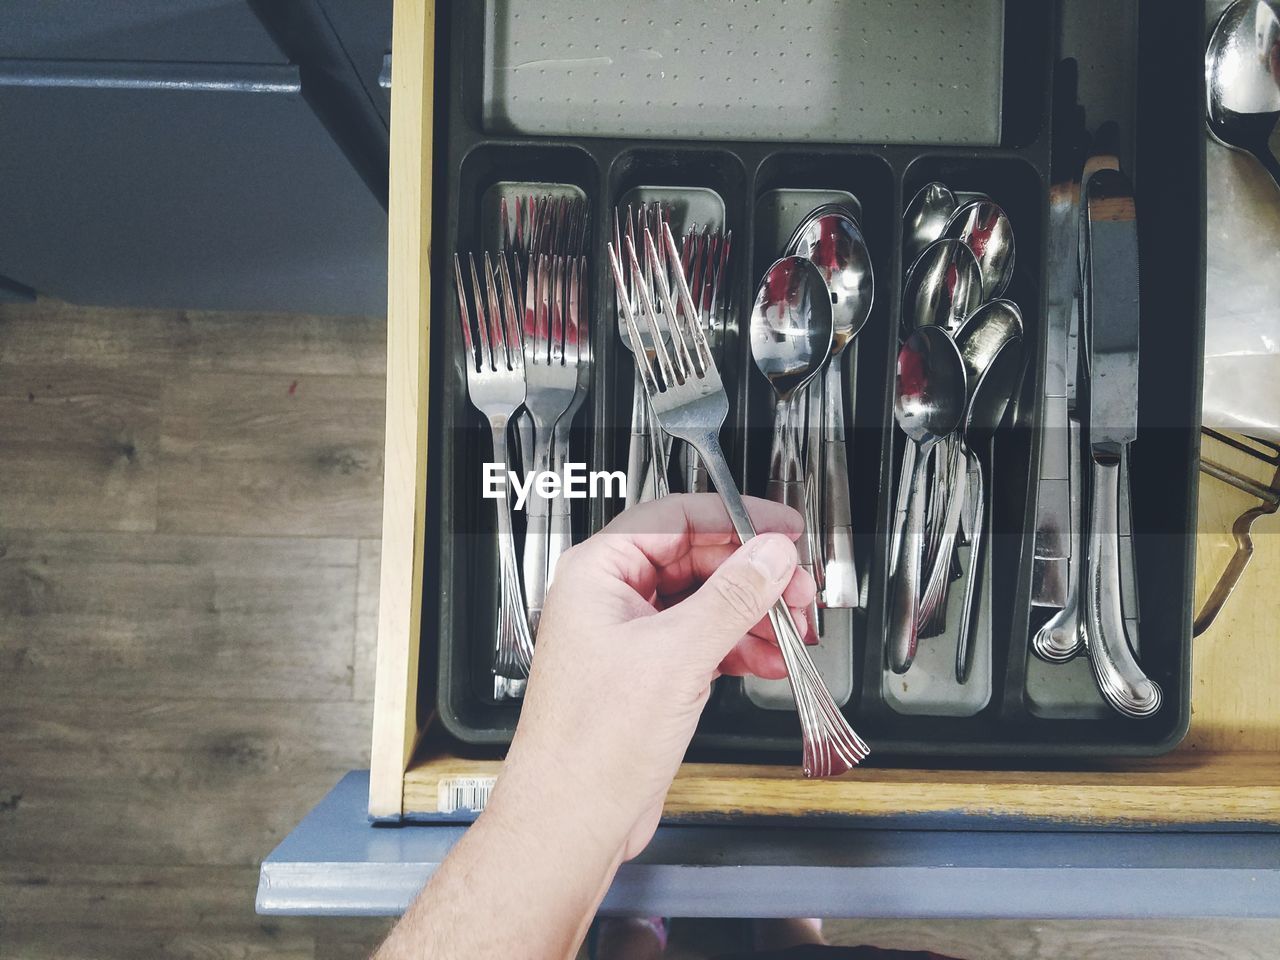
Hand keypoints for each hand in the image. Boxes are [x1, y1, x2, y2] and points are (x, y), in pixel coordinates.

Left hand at [495, 493, 814, 862]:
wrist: (571, 819)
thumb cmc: (590, 745)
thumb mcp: (676, 656)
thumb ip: (731, 597)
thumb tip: (770, 555)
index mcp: (598, 572)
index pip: (676, 517)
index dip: (736, 518)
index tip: (783, 529)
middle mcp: (610, 598)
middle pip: (697, 559)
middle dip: (753, 575)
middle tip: (797, 590)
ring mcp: (630, 637)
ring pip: (705, 603)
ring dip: (754, 614)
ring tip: (793, 630)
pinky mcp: (648, 674)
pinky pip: (703, 641)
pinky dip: (740, 647)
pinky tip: (771, 658)